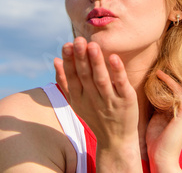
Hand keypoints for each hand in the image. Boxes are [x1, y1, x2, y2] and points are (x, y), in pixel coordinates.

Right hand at [54, 37, 142, 171]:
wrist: (116, 141)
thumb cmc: (95, 115)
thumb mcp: (76, 101)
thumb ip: (65, 81)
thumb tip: (55, 60)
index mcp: (79, 98)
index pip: (72, 77)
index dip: (69, 61)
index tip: (67, 44)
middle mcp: (93, 99)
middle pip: (85, 76)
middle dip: (81, 58)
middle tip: (79, 40)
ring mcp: (110, 101)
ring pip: (102, 80)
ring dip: (97, 62)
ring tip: (93, 45)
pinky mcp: (126, 102)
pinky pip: (121, 85)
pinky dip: (117, 72)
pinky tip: (114, 58)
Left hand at [145, 70, 181, 172]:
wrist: (162, 157)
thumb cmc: (158, 139)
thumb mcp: (158, 115)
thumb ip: (159, 102)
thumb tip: (151, 88)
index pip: (181, 85)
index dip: (171, 74)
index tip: (158, 63)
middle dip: (171, 70)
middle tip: (159, 57)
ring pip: (181, 84)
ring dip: (169, 73)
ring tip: (157, 62)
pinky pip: (177, 91)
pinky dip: (168, 81)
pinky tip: (158, 74)